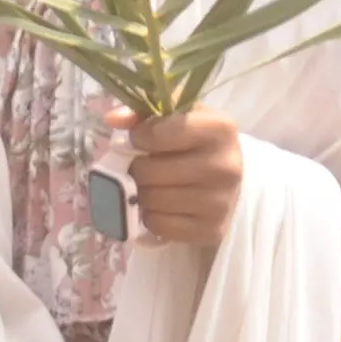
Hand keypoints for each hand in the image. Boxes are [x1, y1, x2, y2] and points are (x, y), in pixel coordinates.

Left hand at [117, 103, 245, 249]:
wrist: (227, 176)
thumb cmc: (195, 140)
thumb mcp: (176, 115)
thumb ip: (143, 111)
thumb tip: (113, 119)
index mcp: (219, 129)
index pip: (161, 133)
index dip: (139, 136)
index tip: (138, 138)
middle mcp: (225, 166)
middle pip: (151, 171)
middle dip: (136, 168)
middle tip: (140, 166)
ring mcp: (221, 202)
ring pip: (152, 200)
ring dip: (141, 193)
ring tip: (149, 185)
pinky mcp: (211, 230)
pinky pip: (159, 225)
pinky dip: (151, 217)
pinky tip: (160, 206)